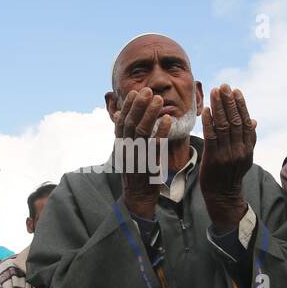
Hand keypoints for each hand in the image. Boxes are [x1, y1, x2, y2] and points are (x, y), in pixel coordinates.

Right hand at [114, 87, 171, 219]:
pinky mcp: (149, 164)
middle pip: (131, 123)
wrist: (138, 196)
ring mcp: (137, 157)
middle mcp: (126, 149)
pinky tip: (168, 120)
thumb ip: (123, 132)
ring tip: (159, 100)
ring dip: (150, 114)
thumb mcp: (125, 150)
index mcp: (120, 145)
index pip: (122, 121)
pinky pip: (155, 146)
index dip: (128, 106)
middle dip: (139, 105)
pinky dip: (162, 132)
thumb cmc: (134, 171)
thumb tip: (118, 113)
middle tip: (148, 91)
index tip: (135, 92)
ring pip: (142, 132)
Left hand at [199, 85, 254, 230]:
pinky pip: (211, 136)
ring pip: (223, 126)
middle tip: (224, 86)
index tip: (236, 91)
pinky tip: (206, 110)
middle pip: (235, 121)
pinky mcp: (213, 158)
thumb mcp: (244, 157)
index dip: (241, 105)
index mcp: (248, 148)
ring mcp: (227, 154)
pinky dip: (209, 122)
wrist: (223, 196)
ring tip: (215, 92)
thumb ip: (248, 139)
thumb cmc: (231, 174)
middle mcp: (239, 150)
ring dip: (219, 107)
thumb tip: (253, 121)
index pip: (245, 122)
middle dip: (229, 102)